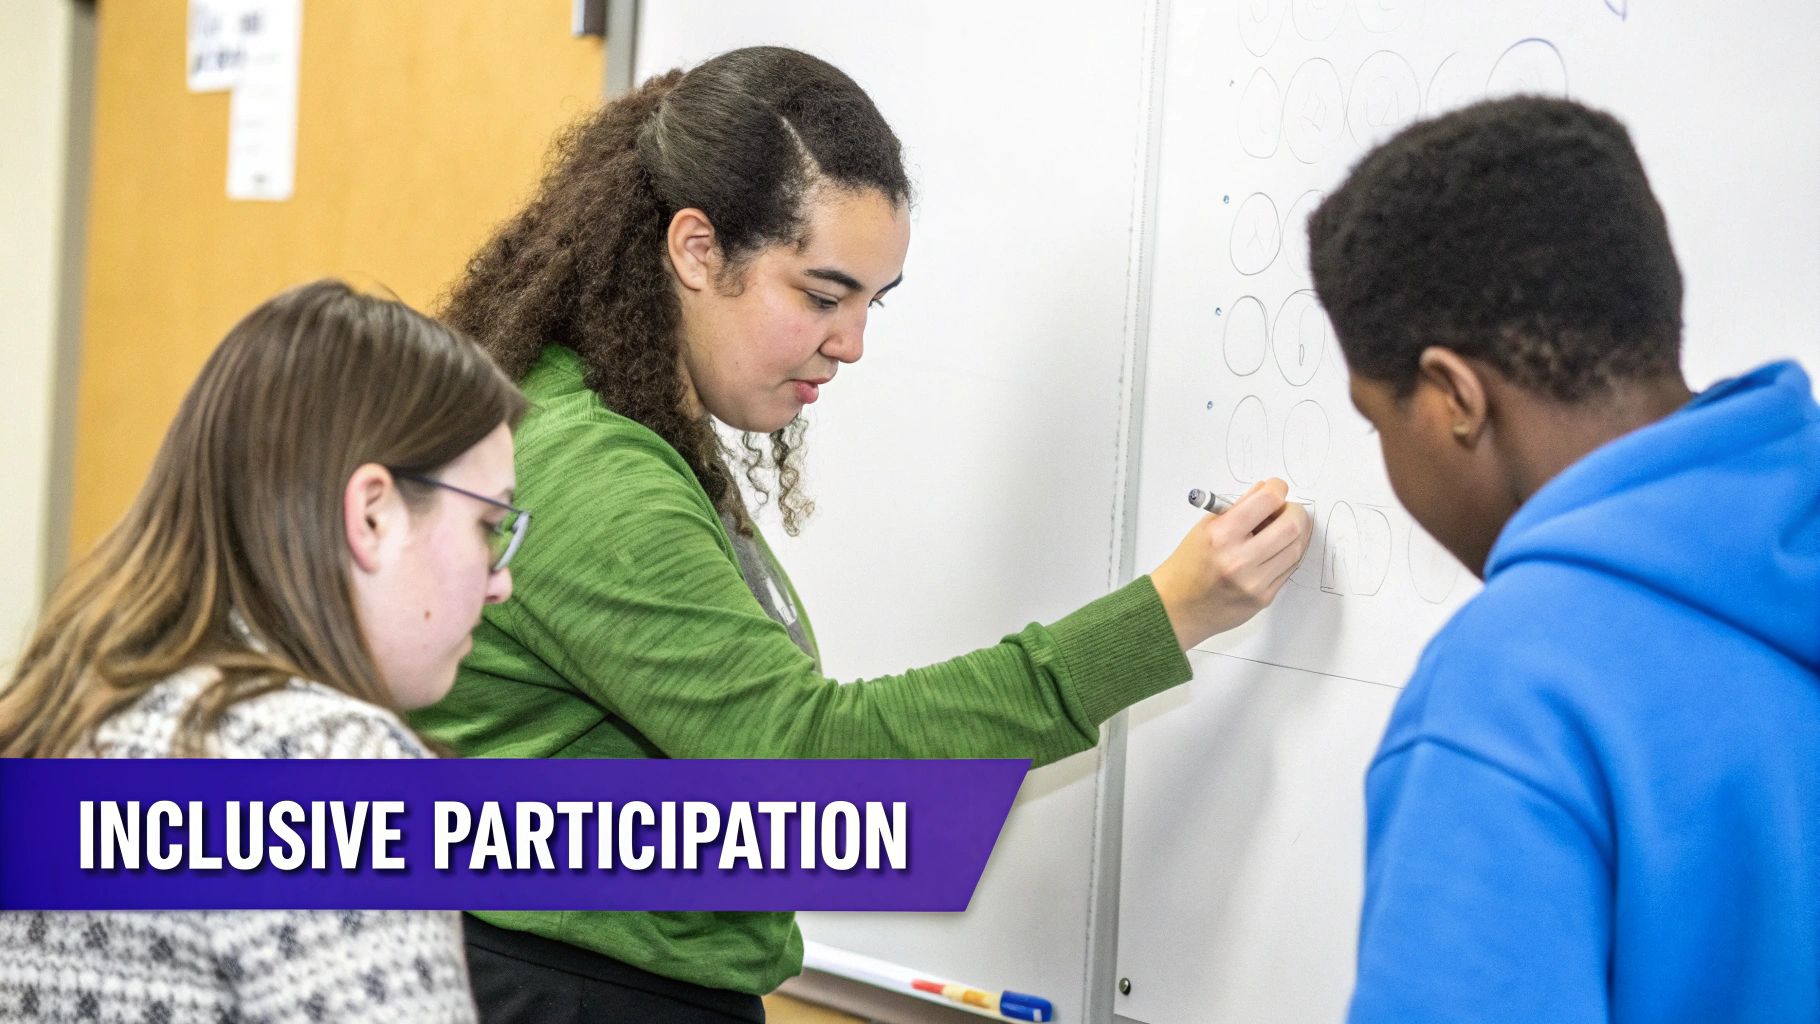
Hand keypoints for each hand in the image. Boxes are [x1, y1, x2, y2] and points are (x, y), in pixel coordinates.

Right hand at [1148, 478, 1311, 650]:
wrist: (1178, 607)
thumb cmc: (1189, 564)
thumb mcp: (1205, 527)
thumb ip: (1238, 508)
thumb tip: (1267, 490)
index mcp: (1221, 535)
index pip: (1267, 501)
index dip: (1278, 488)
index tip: (1277, 489)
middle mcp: (1238, 560)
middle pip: (1291, 526)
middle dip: (1294, 512)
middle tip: (1286, 510)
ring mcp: (1253, 582)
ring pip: (1296, 548)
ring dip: (1296, 533)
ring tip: (1281, 529)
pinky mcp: (1263, 597)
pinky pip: (1289, 568)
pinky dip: (1288, 553)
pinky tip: (1277, 548)